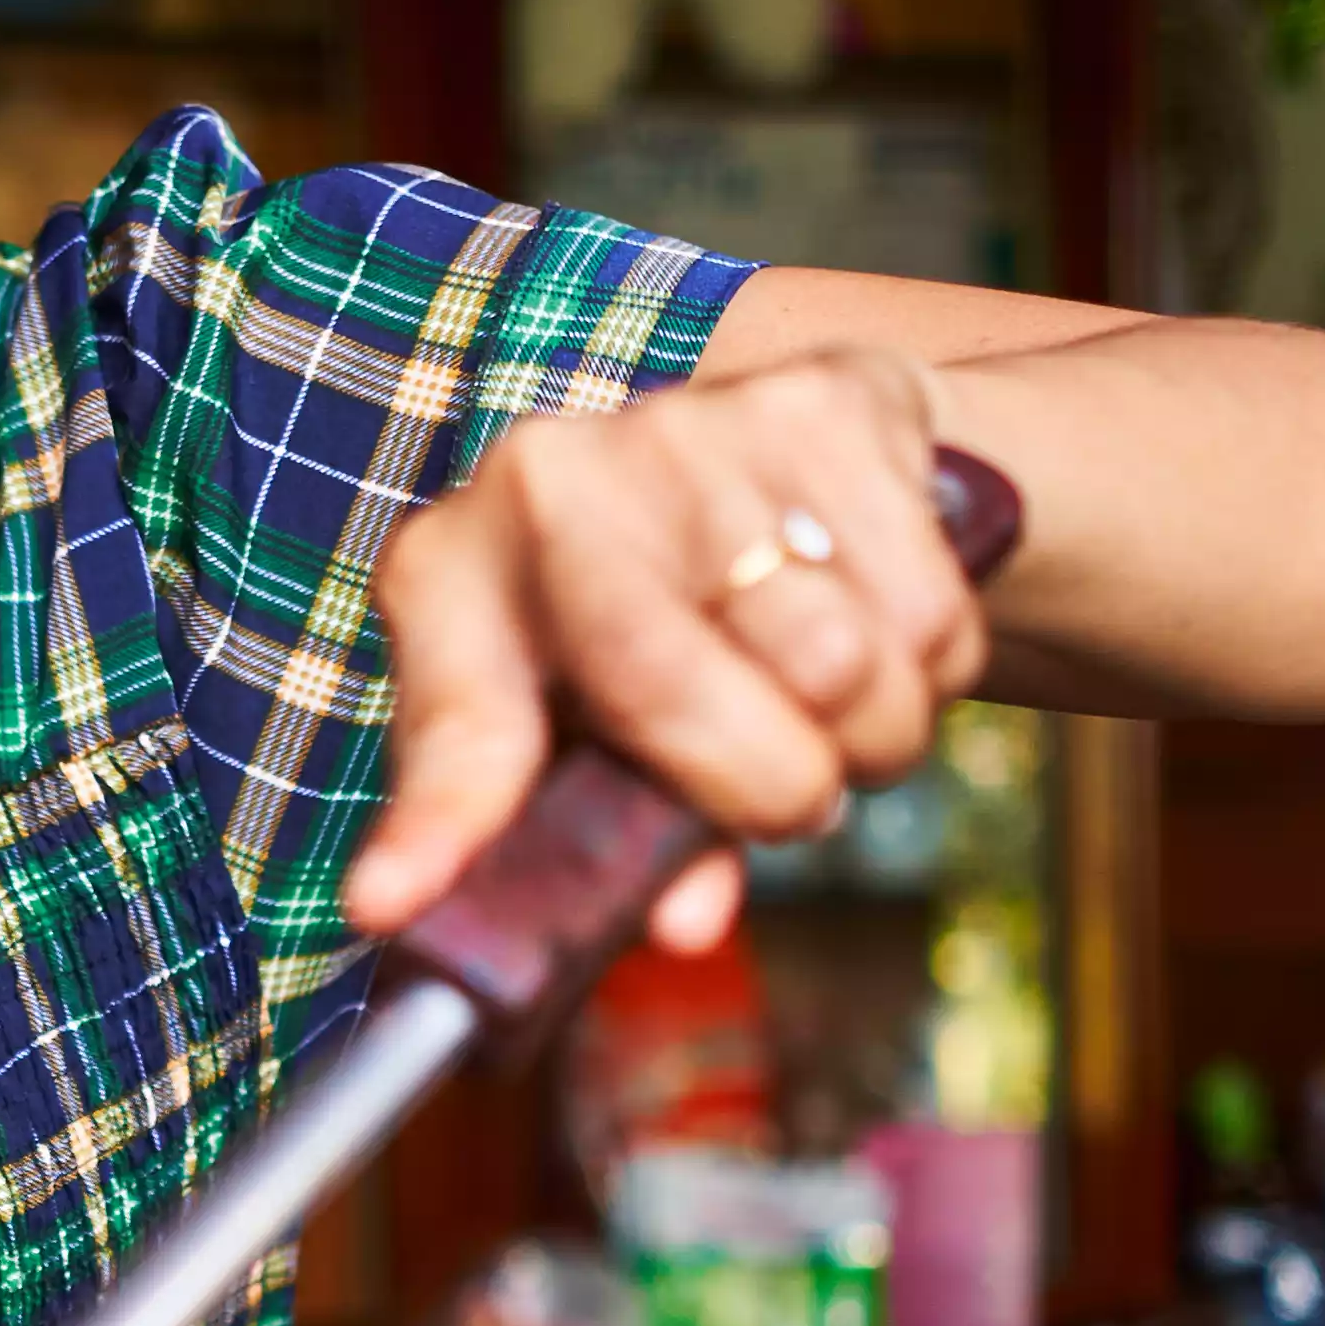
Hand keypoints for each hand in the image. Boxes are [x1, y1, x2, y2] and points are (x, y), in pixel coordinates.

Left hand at [345, 344, 993, 955]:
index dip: (434, 826)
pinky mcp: (820, 402)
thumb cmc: (662, 625)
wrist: (789, 454)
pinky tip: (883, 620)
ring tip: (836, 697)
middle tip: (794, 797)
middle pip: (675, 698)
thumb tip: (686, 923)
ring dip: (871, 733)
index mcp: (454, 575)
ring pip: (835, 667)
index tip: (387, 907)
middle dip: (773, 794)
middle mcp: (550, 483)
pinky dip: (937, 664)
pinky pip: (926, 613)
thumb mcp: (600, 728)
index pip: (454, 723)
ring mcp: (684, 427)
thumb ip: (627, 839)